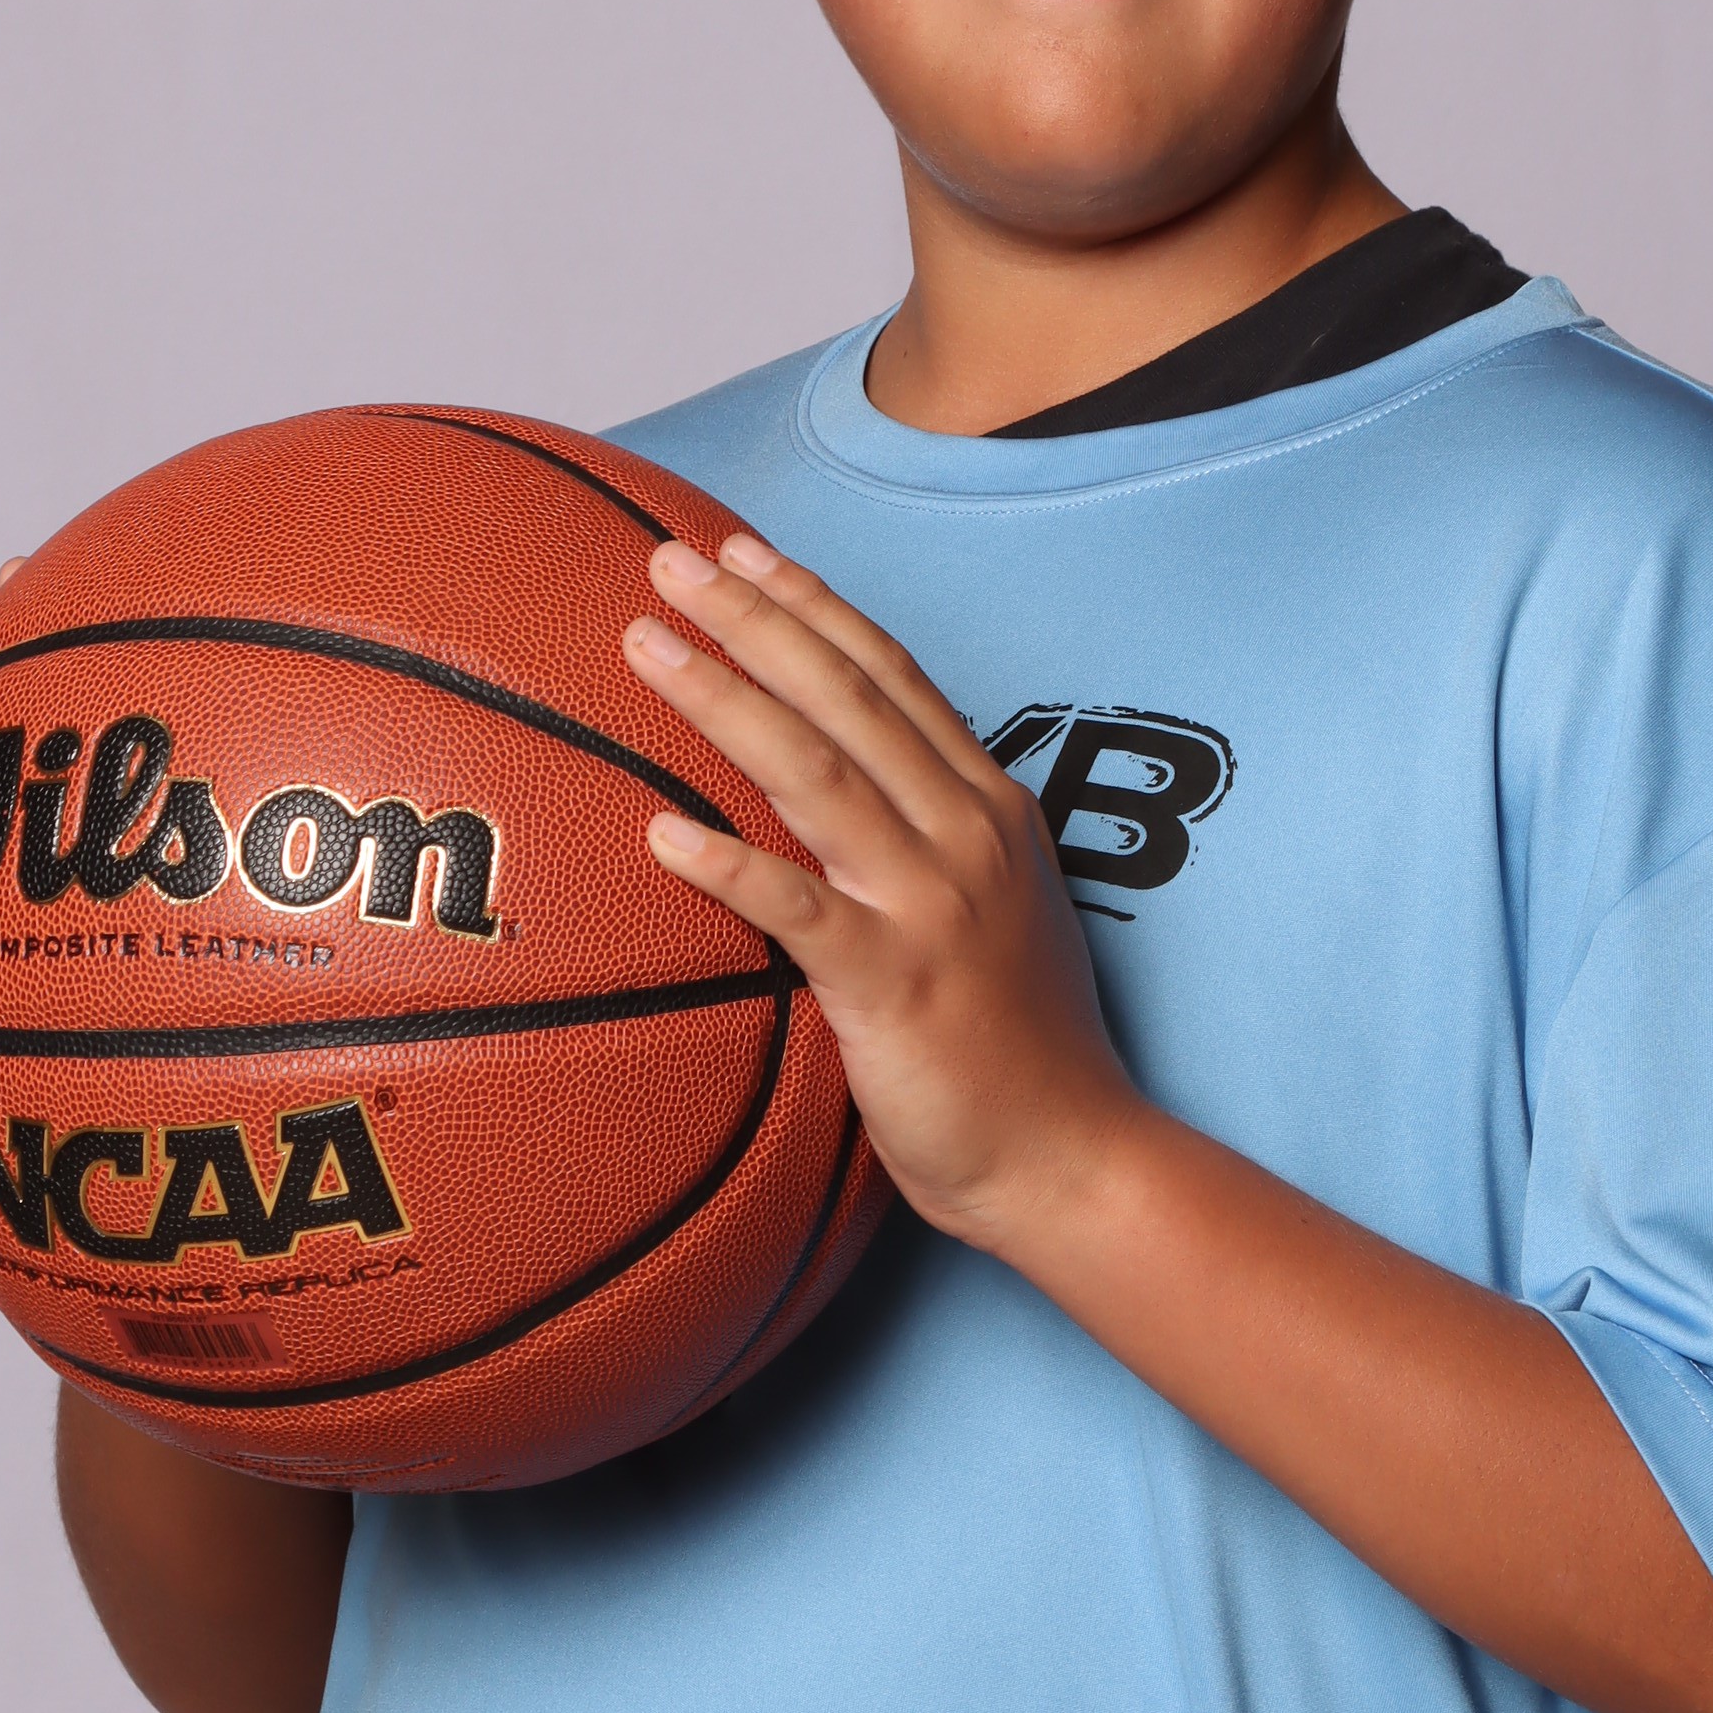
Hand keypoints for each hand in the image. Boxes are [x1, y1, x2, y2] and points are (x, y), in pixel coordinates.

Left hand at [623, 534, 1138, 1248]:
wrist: (1069, 1158)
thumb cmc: (1019, 1049)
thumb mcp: (994, 912)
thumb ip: (930, 846)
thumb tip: (847, 809)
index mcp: (989, 809)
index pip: (889, 676)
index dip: (811, 606)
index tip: (741, 554)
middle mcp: (965, 835)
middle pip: (844, 696)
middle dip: (751, 618)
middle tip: (667, 562)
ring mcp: (931, 903)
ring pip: (814, 771)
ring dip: (724, 697)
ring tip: (643, 645)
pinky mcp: (892, 983)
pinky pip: (797, 908)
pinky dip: (728, 864)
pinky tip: (661, 831)